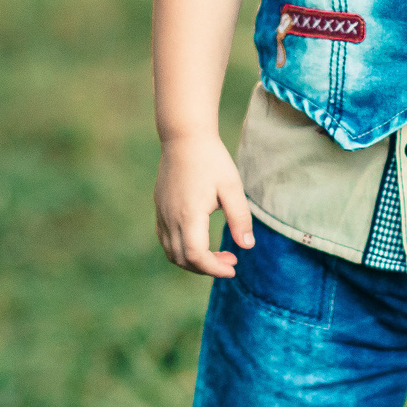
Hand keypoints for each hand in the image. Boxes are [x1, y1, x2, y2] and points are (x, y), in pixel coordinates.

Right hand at [156, 133, 255, 277]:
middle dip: (207, 267)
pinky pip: (165, 239)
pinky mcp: (160, 208)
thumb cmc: (212, 160)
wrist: (184, 137)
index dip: (215, 269)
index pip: (197, 256)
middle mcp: (171, 218)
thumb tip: (247, 246)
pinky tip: (199, 241)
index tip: (233, 268)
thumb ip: (240, 218)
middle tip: (231, 261)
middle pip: (183, 259)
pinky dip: (181, 249)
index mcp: (189, 215)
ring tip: (217, 254)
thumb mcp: (232, 187)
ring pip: (172, 252)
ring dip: (193, 261)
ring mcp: (162, 213)